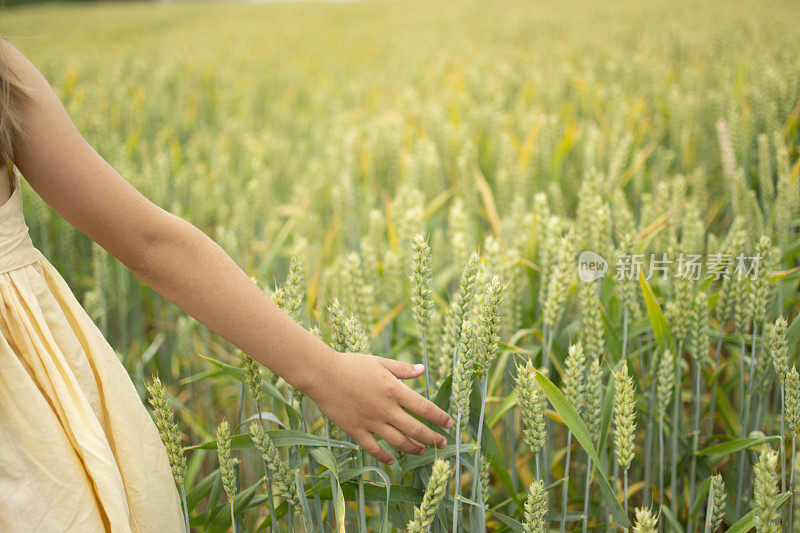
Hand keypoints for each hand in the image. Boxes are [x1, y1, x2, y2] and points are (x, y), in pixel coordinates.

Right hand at [305, 352, 454, 463]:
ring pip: (399, 442)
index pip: (425, 408)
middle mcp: (386, 409)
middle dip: (432, 438)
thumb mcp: (380, 362)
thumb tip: (423, 370)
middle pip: (416, 429)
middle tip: (442, 443)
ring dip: (414, 448)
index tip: (450, 424)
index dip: (440, 418)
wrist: (323, 375)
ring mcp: (371, 422)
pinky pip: (374, 449)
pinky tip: (393, 460)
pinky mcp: (357, 430)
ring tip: (422, 451)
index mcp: (394, 390)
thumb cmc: (352, 365)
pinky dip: (386, 457)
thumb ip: (403, 369)